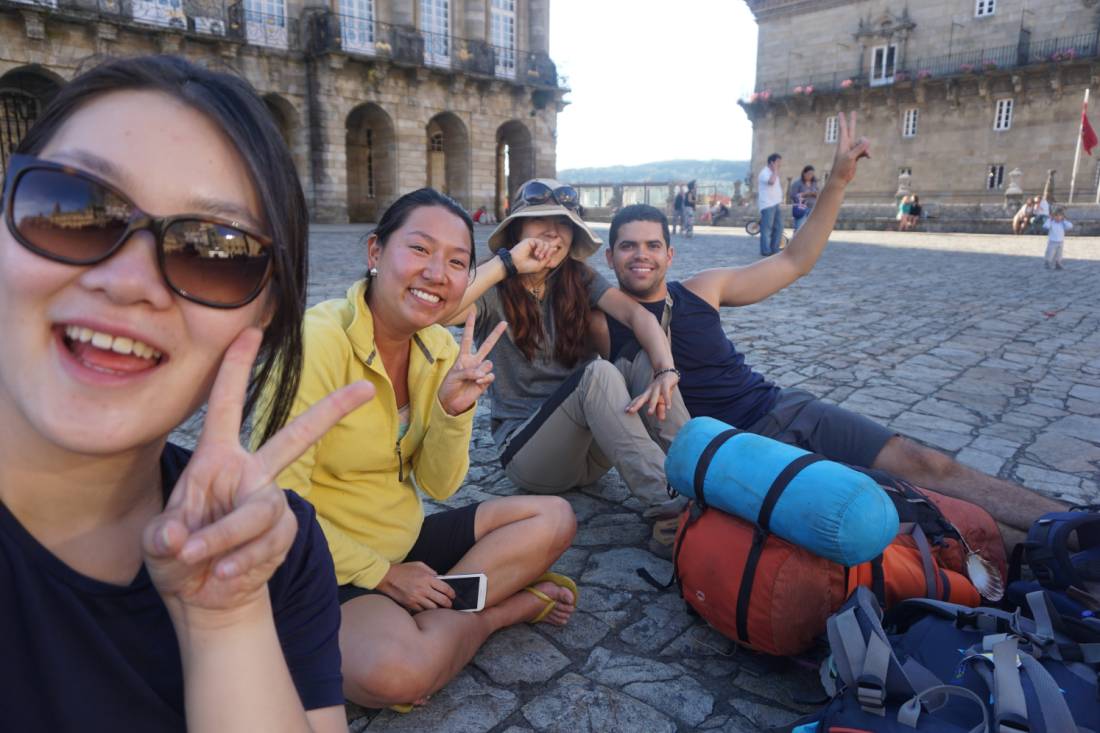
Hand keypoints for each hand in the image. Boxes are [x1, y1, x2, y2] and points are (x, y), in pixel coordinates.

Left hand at [143, 328, 373, 621]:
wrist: (205, 600)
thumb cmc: (177, 559)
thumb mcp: (155, 546)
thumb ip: (164, 538)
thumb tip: (181, 536)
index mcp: (216, 460)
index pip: (227, 406)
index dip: (236, 368)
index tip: (251, 332)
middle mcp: (250, 474)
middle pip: (296, 437)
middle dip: (331, 411)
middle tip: (367, 389)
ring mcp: (270, 504)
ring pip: (261, 511)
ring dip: (227, 538)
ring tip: (203, 563)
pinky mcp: (281, 535)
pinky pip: (268, 543)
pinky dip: (242, 562)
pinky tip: (224, 575)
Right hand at [377, 562, 455, 611]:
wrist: (386, 577)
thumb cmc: (402, 570)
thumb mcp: (418, 565)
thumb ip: (431, 571)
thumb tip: (439, 578)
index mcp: (427, 578)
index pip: (445, 588)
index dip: (451, 593)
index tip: (452, 595)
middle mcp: (423, 589)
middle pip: (441, 600)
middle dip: (448, 603)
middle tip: (449, 604)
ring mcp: (416, 598)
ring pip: (433, 608)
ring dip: (438, 608)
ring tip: (440, 607)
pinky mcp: (410, 604)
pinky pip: (422, 610)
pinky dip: (426, 610)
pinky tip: (428, 608)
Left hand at [438, 312, 506, 415]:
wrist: (452, 403)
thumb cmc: (449, 387)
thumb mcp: (454, 376)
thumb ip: (468, 371)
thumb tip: (482, 372)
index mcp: (463, 357)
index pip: (467, 338)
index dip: (470, 325)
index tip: (472, 312)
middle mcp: (474, 362)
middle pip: (487, 345)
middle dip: (496, 334)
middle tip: (505, 323)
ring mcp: (481, 371)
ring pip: (488, 363)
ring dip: (480, 370)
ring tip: (473, 378)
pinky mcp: (486, 381)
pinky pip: (490, 375)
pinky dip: (484, 378)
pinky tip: (478, 383)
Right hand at [509, 238, 556, 274]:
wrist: (516, 264)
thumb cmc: (526, 267)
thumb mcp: (540, 265)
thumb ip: (548, 258)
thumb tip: (555, 249)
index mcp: (539, 255)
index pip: (548, 251)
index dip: (551, 252)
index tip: (551, 254)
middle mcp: (536, 249)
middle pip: (548, 247)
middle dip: (548, 252)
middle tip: (542, 258)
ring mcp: (533, 244)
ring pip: (546, 244)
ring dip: (544, 251)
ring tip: (539, 257)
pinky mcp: (530, 241)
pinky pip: (540, 242)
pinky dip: (540, 248)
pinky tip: (536, 253)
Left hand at [626, 369, 679, 420]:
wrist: (668, 372)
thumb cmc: (662, 388)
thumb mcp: (661, 399)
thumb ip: (660, 409)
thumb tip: (661, 419)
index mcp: (647, 393)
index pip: (638, 400)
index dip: (632, 405)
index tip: (625, 411)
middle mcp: (650, 390)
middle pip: (642, 398)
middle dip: (636, 405)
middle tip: (630, 412)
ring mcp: (658, 387)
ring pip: (654, 396)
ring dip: (651, 404)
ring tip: (649, 413)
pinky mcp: (666, 384)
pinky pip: (666, 393)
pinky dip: (667, 400)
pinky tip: (668, 408)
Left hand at [830, 111, 870, 185]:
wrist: (840, 179)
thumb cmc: (842, 168)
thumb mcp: (850, 157)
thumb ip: (859, 148)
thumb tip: (867, 140)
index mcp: (843, 143)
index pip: (843, 129)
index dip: (842, 120)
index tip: (841, 113)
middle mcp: (847, 145)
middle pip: (851, 130)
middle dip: (852, 121)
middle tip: (853, 112)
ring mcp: (852, 150)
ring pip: (862, 142)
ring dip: (866, 148)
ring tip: (867, 155)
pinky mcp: (855, 156)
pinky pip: (864, 150)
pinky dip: (867, 153)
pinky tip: (869, 157)